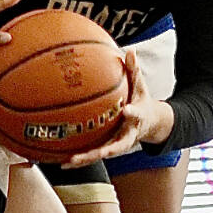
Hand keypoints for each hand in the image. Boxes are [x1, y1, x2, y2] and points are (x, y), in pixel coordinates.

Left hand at [63, 48, 170, 166]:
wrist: (150, 124)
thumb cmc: (141, 101)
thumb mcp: (141, 87)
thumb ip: (135, 70)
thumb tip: (130, 50)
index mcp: (137, 118)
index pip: (136, 115)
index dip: (132, 113)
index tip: (127, 110)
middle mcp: (127, 135)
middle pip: (115, 146)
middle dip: (103, 151)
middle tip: (91, 153)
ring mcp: (116, 144)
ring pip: (100, 155)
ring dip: (85, 159)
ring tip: (68, 162)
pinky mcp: (108, 148)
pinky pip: (92, 154)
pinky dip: (79, 158)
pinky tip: (62, 162)